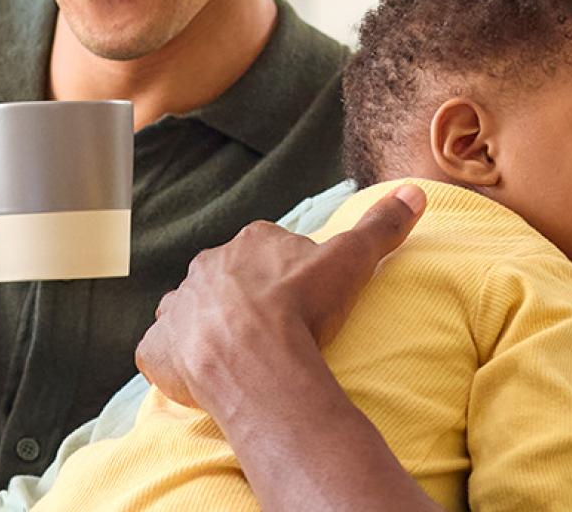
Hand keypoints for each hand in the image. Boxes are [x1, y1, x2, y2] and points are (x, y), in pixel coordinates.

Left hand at [135, 185, 425, 409]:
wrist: (256, 359)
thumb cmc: (303, 308)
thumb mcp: (351, 261)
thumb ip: (380, 227)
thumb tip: (415, 193)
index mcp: (248, 244)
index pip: (265, 250)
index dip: (284, 275)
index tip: (300, 299)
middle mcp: (205, 268)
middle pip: (225, 281)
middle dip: (242, 301)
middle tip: (271, 332)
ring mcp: (177, 308)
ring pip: (190, 313)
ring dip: (205, 328)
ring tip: (236, 356)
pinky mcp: (156, 349)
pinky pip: (161, 353)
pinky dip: (174, 363)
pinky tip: (198, 378)